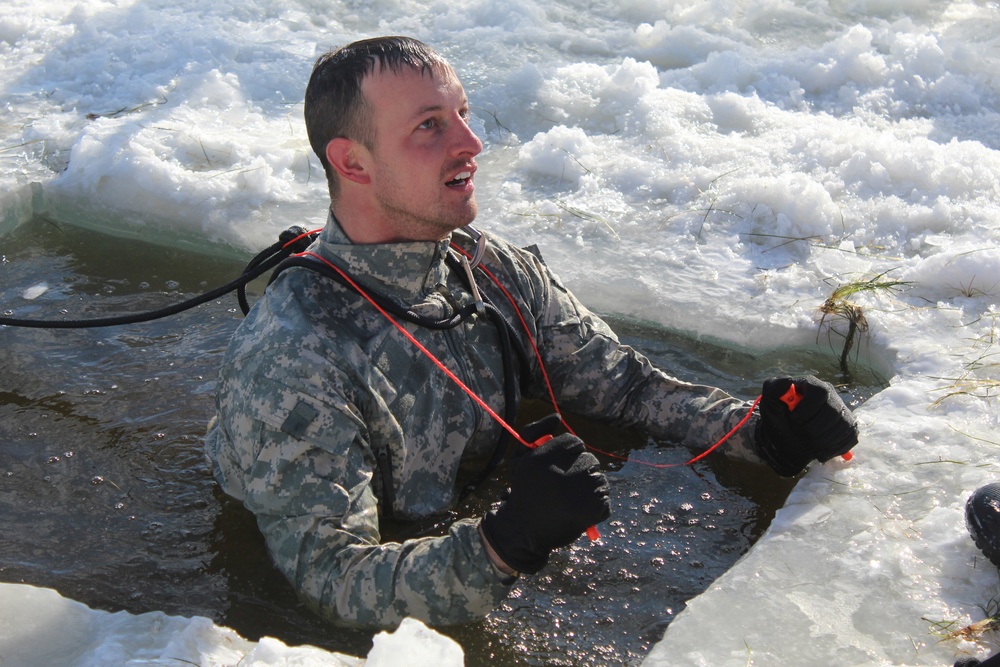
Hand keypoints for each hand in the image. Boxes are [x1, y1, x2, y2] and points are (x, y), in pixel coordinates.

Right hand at [480, 433, 610, 573]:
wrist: (522, 531)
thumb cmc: (523, 490)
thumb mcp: (521, 457)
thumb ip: (535, 431)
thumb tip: (557, 416)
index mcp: (543, 458)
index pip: (575, 442)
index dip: (570, 454)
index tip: (560, 467)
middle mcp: (560, 474)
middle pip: (589, 460)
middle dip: (581, 471)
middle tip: (566, 487)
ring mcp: (577, 494)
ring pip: (599, 479)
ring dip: (590, 488)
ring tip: (572, 500)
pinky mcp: (590, 512)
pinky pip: (604, 500)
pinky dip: (597, 507)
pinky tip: (579, 512)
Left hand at [753, 376, 858, 476]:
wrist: (786, 440)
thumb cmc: (778, 419)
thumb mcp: (769, 403)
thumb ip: (774, 389)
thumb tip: (787, 384)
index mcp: (811, 385)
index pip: (820, 391)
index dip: (808, 408)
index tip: (794, 420)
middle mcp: (830, 395)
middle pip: (833, 411)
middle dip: (814, 428)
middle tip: (800, 434)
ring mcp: (842, 411)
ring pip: (842, 426)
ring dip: (821, 440)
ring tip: (807, 442)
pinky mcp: (849, 427)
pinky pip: (849, 438)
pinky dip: (832, 448)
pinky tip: (819, 449)